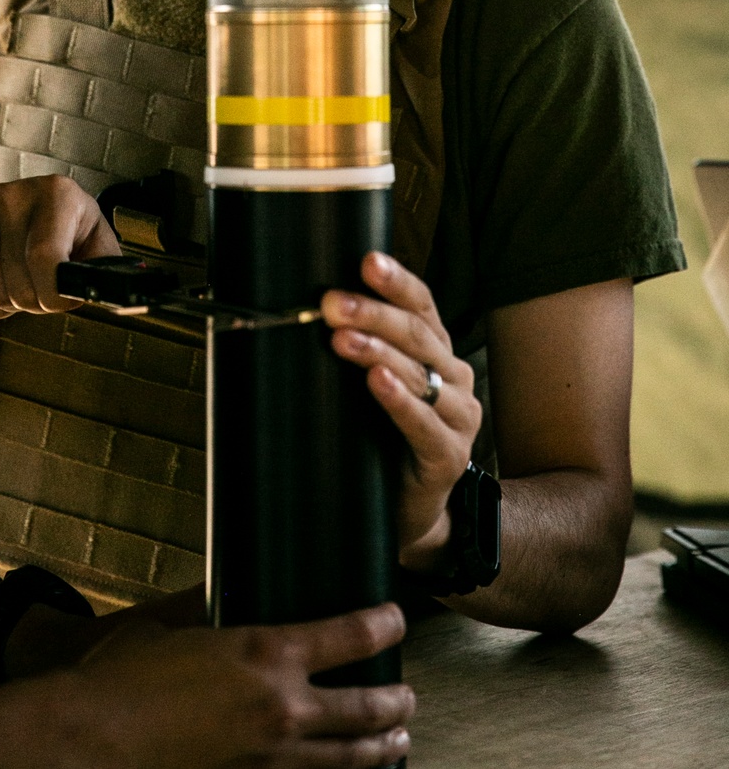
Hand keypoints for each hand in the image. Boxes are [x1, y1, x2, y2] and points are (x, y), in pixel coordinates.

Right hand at [0, 175, 119, 319]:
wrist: (24, 217)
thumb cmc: (74, 237)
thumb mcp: (98, 245)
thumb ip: (108, 269)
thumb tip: (117, 294)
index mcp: (57, 192)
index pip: (44, 259)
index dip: (53, 294)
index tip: (61, 300)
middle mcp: (13, 194)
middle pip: (19, 284)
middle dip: (37, 302)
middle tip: (48, 293)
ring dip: (16, 306)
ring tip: (30, 286)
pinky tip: (7, 285)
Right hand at [70, 603, 413, 768]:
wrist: (90, 740)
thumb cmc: (121, 677)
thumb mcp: (170, 626)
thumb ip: (205, 609)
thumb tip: (220, 589)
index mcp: (264, 652)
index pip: (348, 635)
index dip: (382, 624)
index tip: (396, 617)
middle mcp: (281, 707)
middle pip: (363, 707)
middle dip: (395, 700)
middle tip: (408, 696)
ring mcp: (270, 758)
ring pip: (347, 758)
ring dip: (380, 748)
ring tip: (398, 742)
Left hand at [322, 253, 481, 566]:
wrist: (409, 509)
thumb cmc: (384, 437)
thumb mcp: (374, 384)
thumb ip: (359, 347)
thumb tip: (311, 306)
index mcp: (437, 350)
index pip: (421, 304)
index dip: (396, 281)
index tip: (367, 260)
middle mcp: (454, 375)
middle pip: (416, 333)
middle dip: (371, 313)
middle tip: (331, 303)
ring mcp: (458, 417)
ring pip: (419, 373)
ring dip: (377, 351)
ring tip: (342, 339)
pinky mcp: (448, 455)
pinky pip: (423, 422)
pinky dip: (399, 399)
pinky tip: (377, 382)